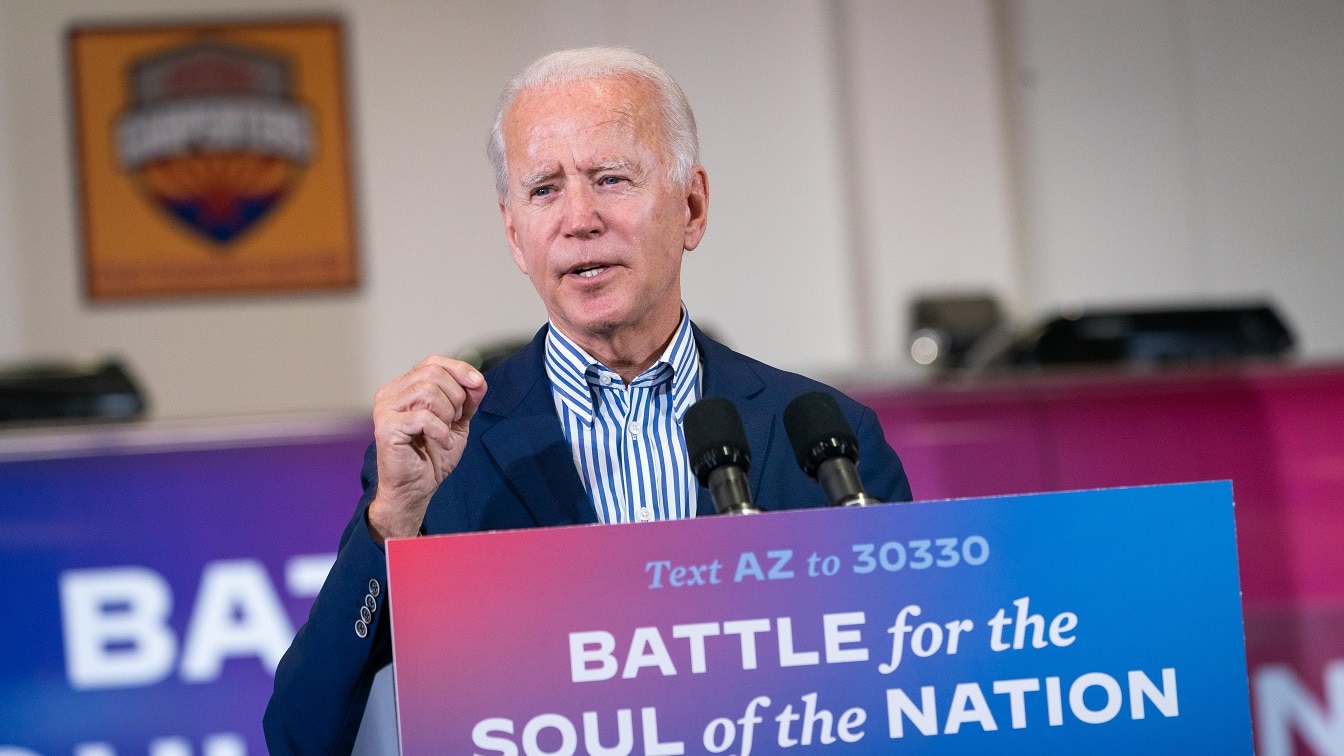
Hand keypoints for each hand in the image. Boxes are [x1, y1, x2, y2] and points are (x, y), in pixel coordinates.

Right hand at [366, 356, 486, 542]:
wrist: (416, 490)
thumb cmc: (432, 456)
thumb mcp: (457, 423)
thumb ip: (467, 400)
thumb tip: (478, 380)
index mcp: (403, 388)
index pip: (432, 362)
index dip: (459, 369)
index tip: (478, 384)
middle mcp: (389, 394)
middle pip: (432, 374)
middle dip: (455, 396)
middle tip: (455, 420)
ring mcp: (385, 409)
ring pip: (428, 391)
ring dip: (447, 414)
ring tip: (445, 433)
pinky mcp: (387, 428)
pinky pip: (423, 417)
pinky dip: (441, 431)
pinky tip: (443, 443)